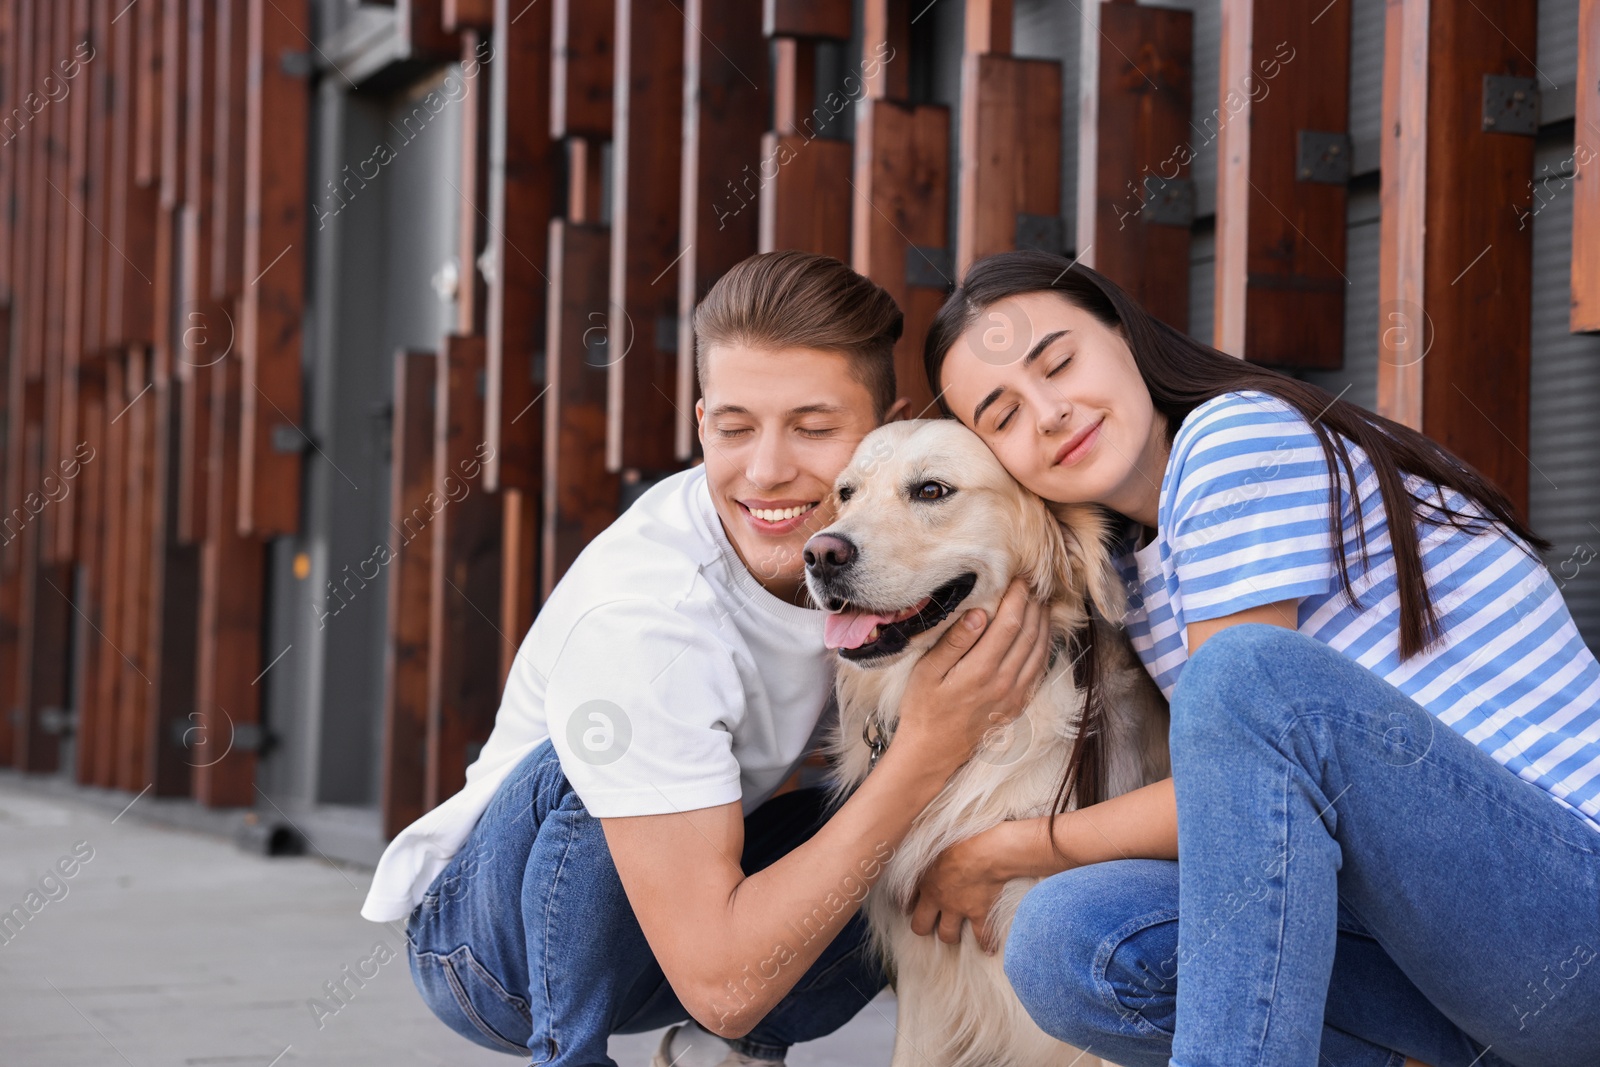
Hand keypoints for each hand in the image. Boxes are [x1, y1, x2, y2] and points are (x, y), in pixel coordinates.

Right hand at [893, 577, 1051, 776]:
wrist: (933, 751)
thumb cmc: (923, 708)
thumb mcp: (927, 672)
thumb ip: (954, 642)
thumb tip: (979, 613)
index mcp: (981, 670)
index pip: (1010, 624)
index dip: (1018, 597)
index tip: (1019, 578)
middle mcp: (1005, 682)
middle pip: (1030, 634)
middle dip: (1034, 604)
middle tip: (1033, 583)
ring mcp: (1015, 695)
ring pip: (1040, 651)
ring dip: (1044, 623)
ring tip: (1041, 601)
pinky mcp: (1018, 704)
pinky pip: (1040, 670)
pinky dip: (1045, 646)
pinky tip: (1041, 634)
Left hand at [908, 823, 1019, 954]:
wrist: (986, 850)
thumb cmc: (961, 838)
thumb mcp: (934, 838)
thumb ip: (924, 846)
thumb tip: (914, 836)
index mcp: (924, 880)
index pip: (906, 901)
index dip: (907, 906)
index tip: (909, 906)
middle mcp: (937, 899)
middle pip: (921, 926)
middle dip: (924, 927)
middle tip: (929, 925)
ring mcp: (958, 909)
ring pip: (947, 935)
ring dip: (949, 936)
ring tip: (953, 935)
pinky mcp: (979, 914)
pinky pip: (981, 936)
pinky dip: (986, 943)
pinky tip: (988, 949)